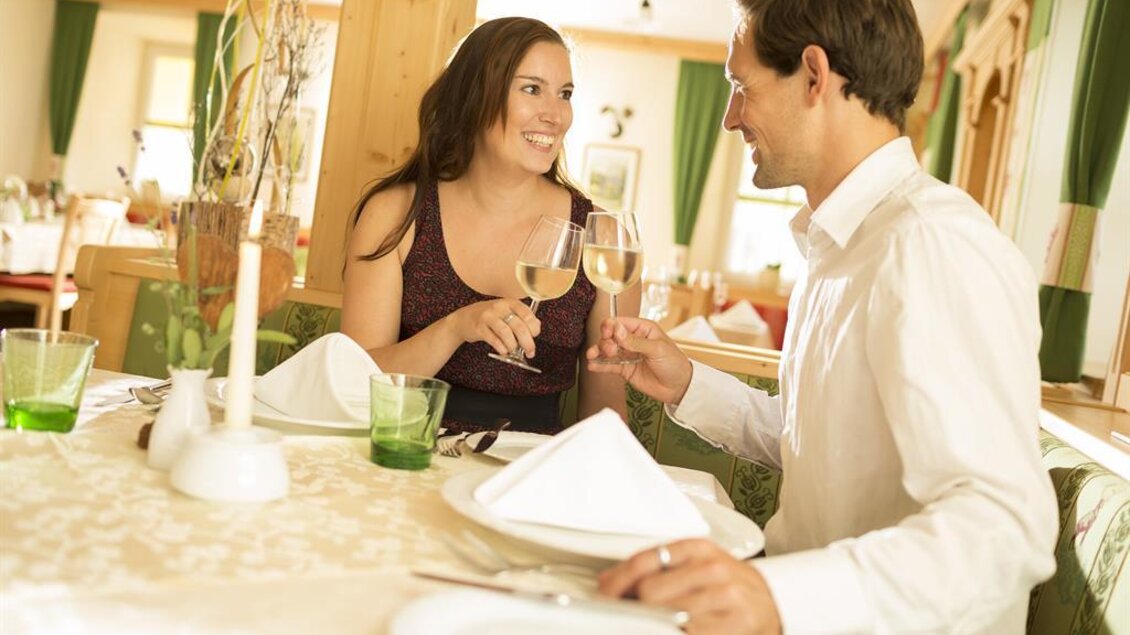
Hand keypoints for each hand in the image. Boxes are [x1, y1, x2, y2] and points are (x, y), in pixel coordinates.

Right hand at [447, 299, 540, 356]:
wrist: (464, 319)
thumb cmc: (490, 317)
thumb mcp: (507, 313)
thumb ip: (522, 318)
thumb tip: (536, 328)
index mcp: (510, 302)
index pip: (527, 314)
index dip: (534, 328)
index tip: (534, 336)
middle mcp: (500, 307)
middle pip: (518, 326)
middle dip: (527, 342)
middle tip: (530, 351)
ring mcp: (488, 316)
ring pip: (506, 332)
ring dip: (513, 345)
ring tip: (514, 351)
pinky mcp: (479, 327)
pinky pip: (493, 339)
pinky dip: (501, 347)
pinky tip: (504, 351)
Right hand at [585, 317, 692, 403]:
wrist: (679, 387)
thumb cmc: (674, 363)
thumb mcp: (657, 349)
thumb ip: (636, 341)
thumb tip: (617, 330)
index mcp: (643, 329)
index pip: (621, 322)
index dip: (611, 326)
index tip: (607, 333)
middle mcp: (633, 340)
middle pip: (610, 336)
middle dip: (605, 341)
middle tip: (609, 350)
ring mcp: (628, 355)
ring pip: (607, 350)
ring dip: (598, 352)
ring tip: (592, 356)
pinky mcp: (625, 369)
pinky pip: (609, 366)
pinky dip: (599, 366)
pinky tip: (592, 366)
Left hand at [599, 539, 781, 634]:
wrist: (774, 603)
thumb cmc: (729, 586)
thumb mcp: (695, 566)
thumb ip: (656, 568)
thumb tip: (609, 581)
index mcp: (697, 548)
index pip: (645, 560)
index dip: (618, 581)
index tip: (606, 595)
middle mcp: (712, 567)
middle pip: (650, 591)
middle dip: (637, 607)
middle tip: (632, 614)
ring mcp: (725, 595)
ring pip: (667, 615)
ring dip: (656, 624)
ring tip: (660, 623)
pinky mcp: (736, 622)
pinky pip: (689, 631)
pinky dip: (677, 632)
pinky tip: (679, 629)